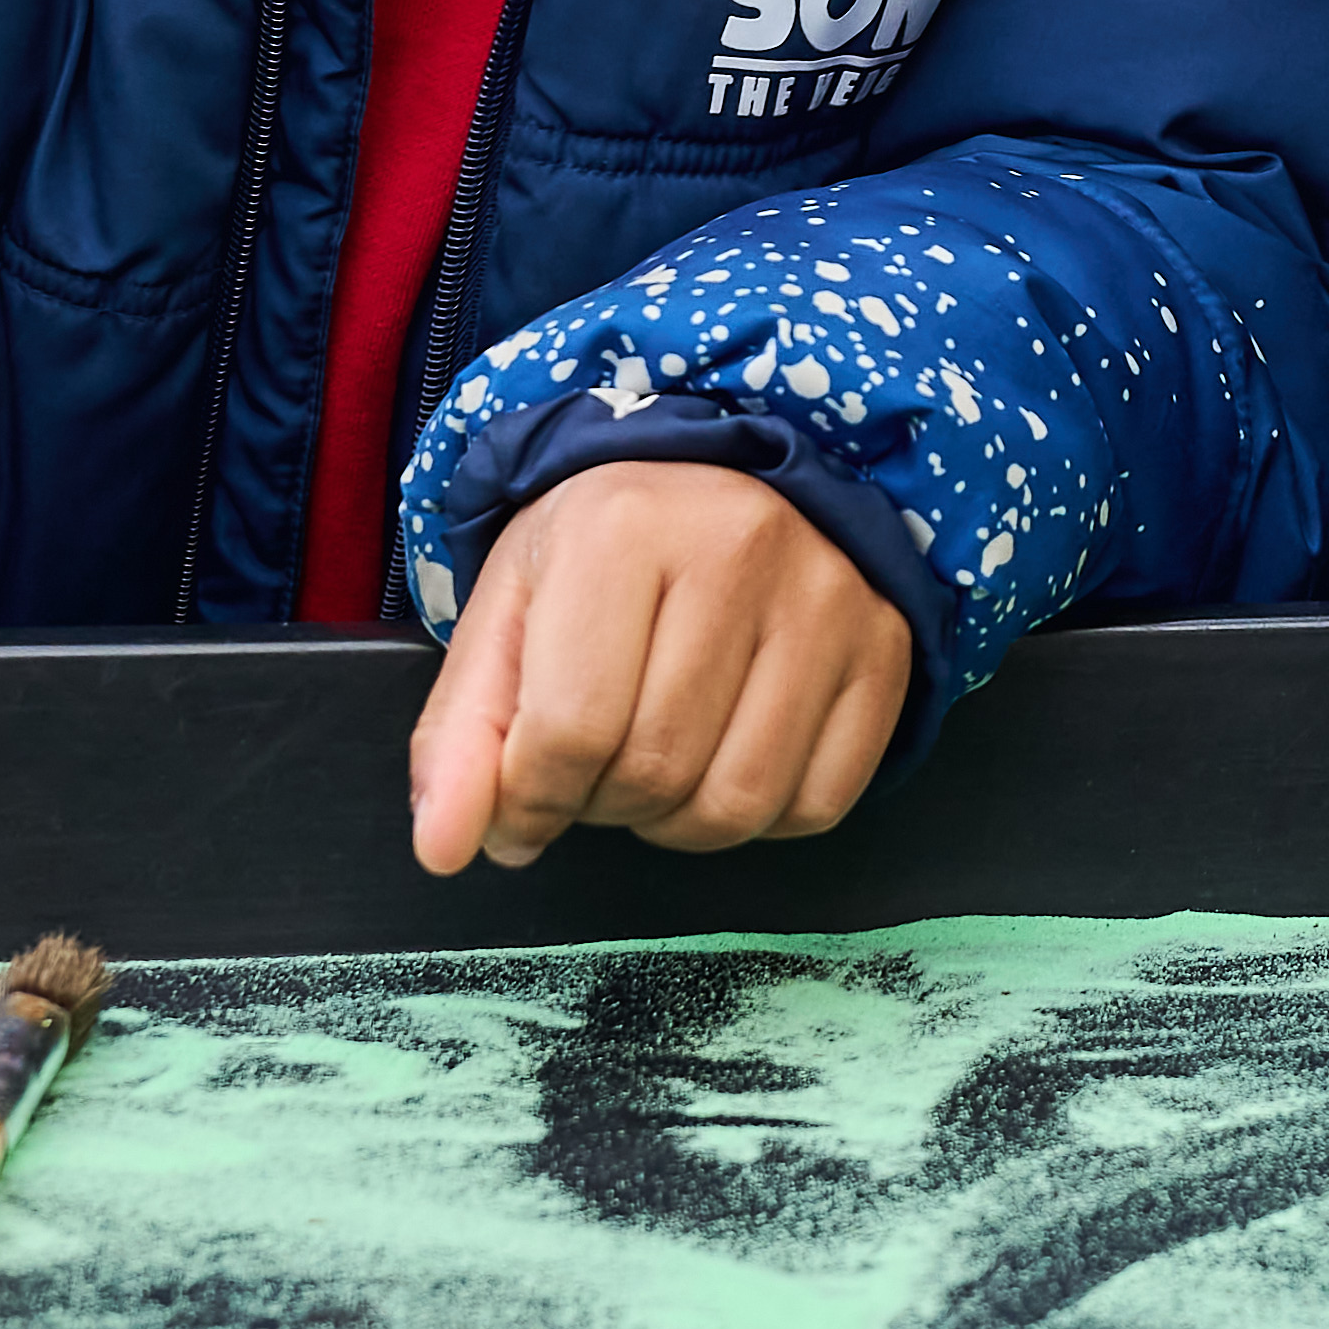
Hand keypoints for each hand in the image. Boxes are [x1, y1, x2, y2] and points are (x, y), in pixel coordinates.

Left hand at [406, 462, 918, 873]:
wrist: (727, 481)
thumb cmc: (605, 553)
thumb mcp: (510, 615)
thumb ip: (462, 735)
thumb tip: (443, 847)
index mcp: (622, 526)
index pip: (568, 730)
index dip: (529, 799)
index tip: (522, 797)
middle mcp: (740, 547)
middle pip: (654, 771)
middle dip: (602, 804)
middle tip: (594, 767)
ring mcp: (827, 598)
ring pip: (739, 802)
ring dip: (677, 823)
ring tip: (656, 767)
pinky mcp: (885, 646)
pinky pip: (819, 802)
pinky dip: (761, 817)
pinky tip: (728, 758)